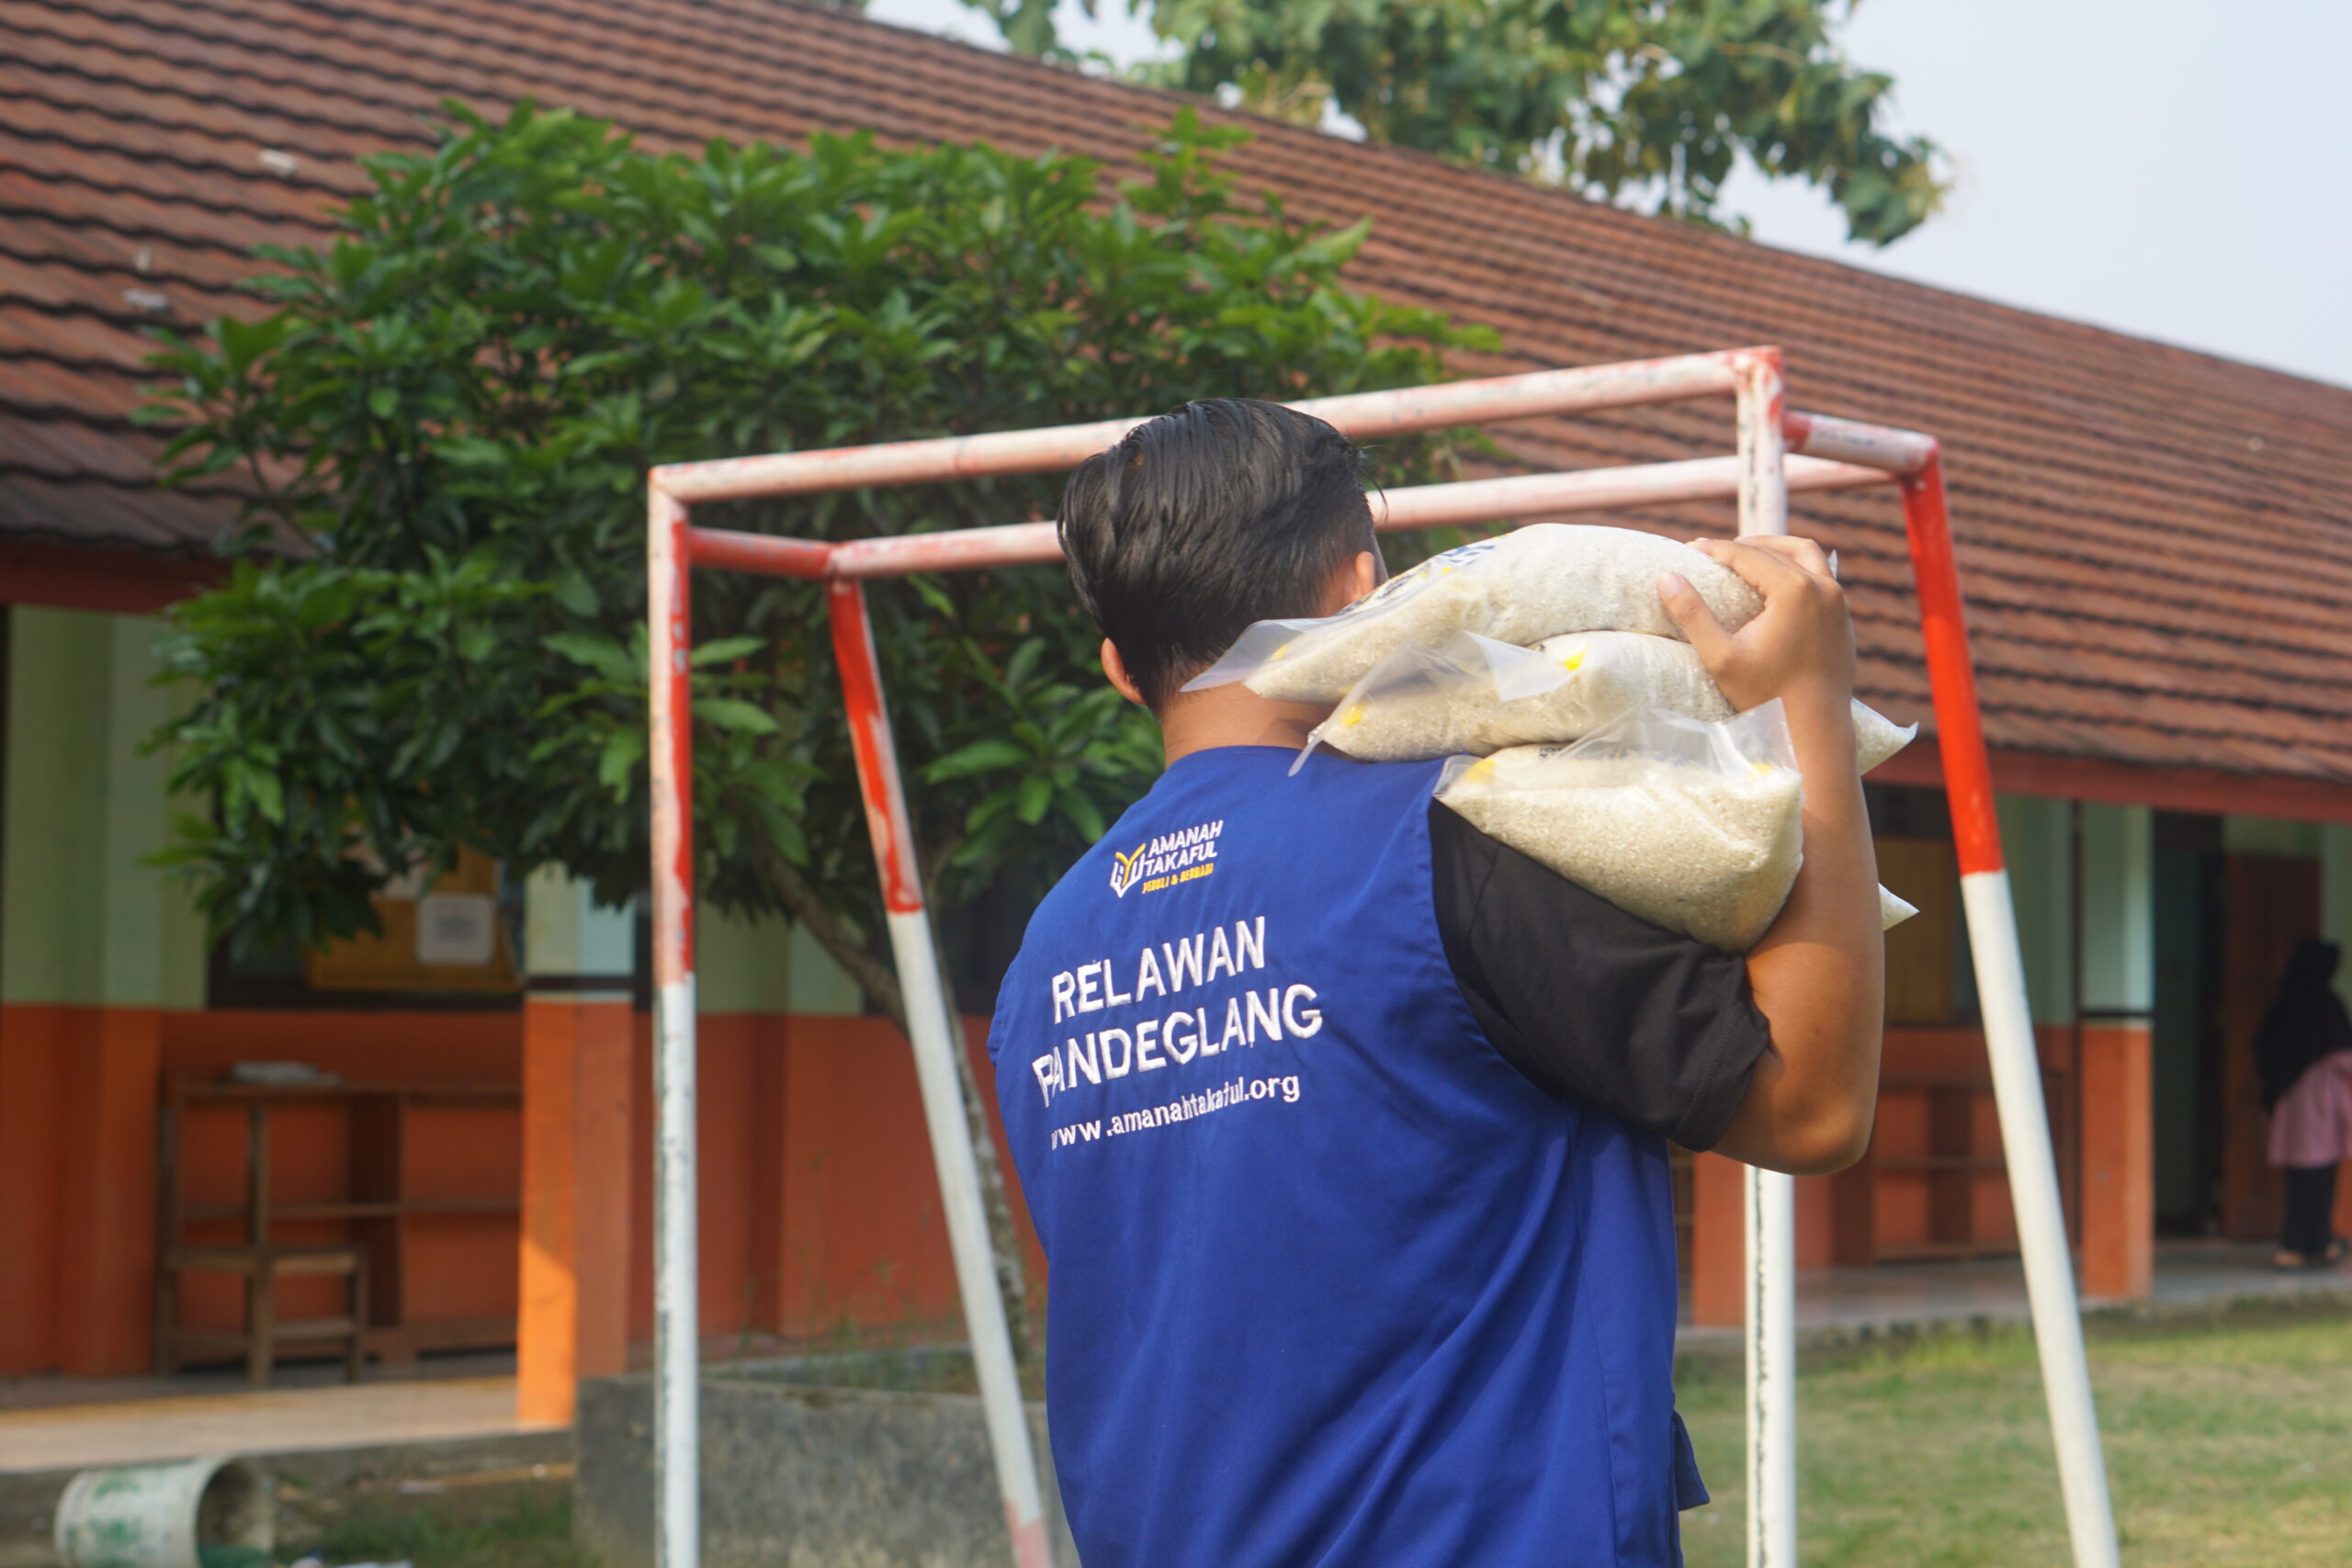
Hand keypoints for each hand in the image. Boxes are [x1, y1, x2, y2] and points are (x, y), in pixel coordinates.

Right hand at [1656, 535, 1853, 714]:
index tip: (1690, 549)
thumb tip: (1665, 577)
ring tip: (1748, 554)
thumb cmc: (1767, 697)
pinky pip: (1822, 577)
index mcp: (1794, 590)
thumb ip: (1692, 614)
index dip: (1715, 550)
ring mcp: (1839, 602)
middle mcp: (1822, 587)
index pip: (1747, 556)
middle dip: (1742, 547)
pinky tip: (1778, 582)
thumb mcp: (1721, 657)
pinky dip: (1797, 568)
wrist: (1817, 729)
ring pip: (1806, 554)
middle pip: (1776, 551)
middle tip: (1712, 553)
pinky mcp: (1844, 618)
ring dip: (1775, 549)